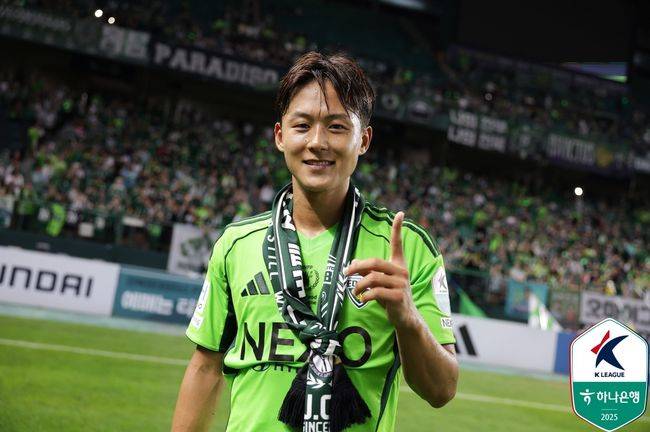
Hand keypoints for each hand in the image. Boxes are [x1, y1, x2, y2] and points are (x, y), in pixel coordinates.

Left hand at [345, 211, 417, 328]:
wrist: (404, 318)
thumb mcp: (378, 283)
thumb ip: (367, 272)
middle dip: (357, 266)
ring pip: (373, 278)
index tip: (400, 213)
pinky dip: (366, 295)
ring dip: (359, 284)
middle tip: (346, 272)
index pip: (397, 244)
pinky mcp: (399, 297)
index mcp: (398, 265)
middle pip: (375, 262)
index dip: (398, 229)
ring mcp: (401, 284)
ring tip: (354, 290)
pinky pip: (377, 292)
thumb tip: (352, 263)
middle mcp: (401, 271)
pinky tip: (363, 298)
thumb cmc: (390, 297)